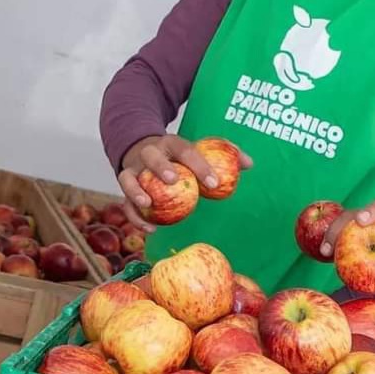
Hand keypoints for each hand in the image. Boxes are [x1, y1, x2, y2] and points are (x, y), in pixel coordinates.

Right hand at [116, 134, 252, 232]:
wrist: (141, 148)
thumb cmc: (178, 156)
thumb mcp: (197, 150)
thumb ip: (225, 155)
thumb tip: (249, 164)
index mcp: (170, 143)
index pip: (185, 149)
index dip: (199, 165)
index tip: (214, 184)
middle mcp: (149, 153)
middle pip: (151, 156)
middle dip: (160, 166)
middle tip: (173, 180)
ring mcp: (134, 171)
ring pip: (127, 178)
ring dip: (135, 190)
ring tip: (147, 205)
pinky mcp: (124, 189)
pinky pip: (125, 203)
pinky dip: (135, 217)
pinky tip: (150, 230)